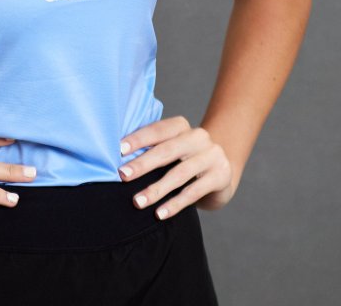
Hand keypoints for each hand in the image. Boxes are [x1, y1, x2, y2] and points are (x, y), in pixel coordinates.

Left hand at [117, 115, 237, 220]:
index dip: (138, 139)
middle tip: (122, 175)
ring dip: (156, 189)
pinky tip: (159, 214)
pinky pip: (194, 192)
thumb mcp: (172, 149)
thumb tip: (119, 159)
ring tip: (137, 202)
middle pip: (166, 150)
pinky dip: (175, 204)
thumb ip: (152, 149)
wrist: (222, 170)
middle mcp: (198, 137)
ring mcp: (212, 155)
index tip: (118, 151)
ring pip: (179, 174)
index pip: (157, 130)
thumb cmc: (184, 160)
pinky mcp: (221, 176)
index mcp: (182, 126)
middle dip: (143, 164)